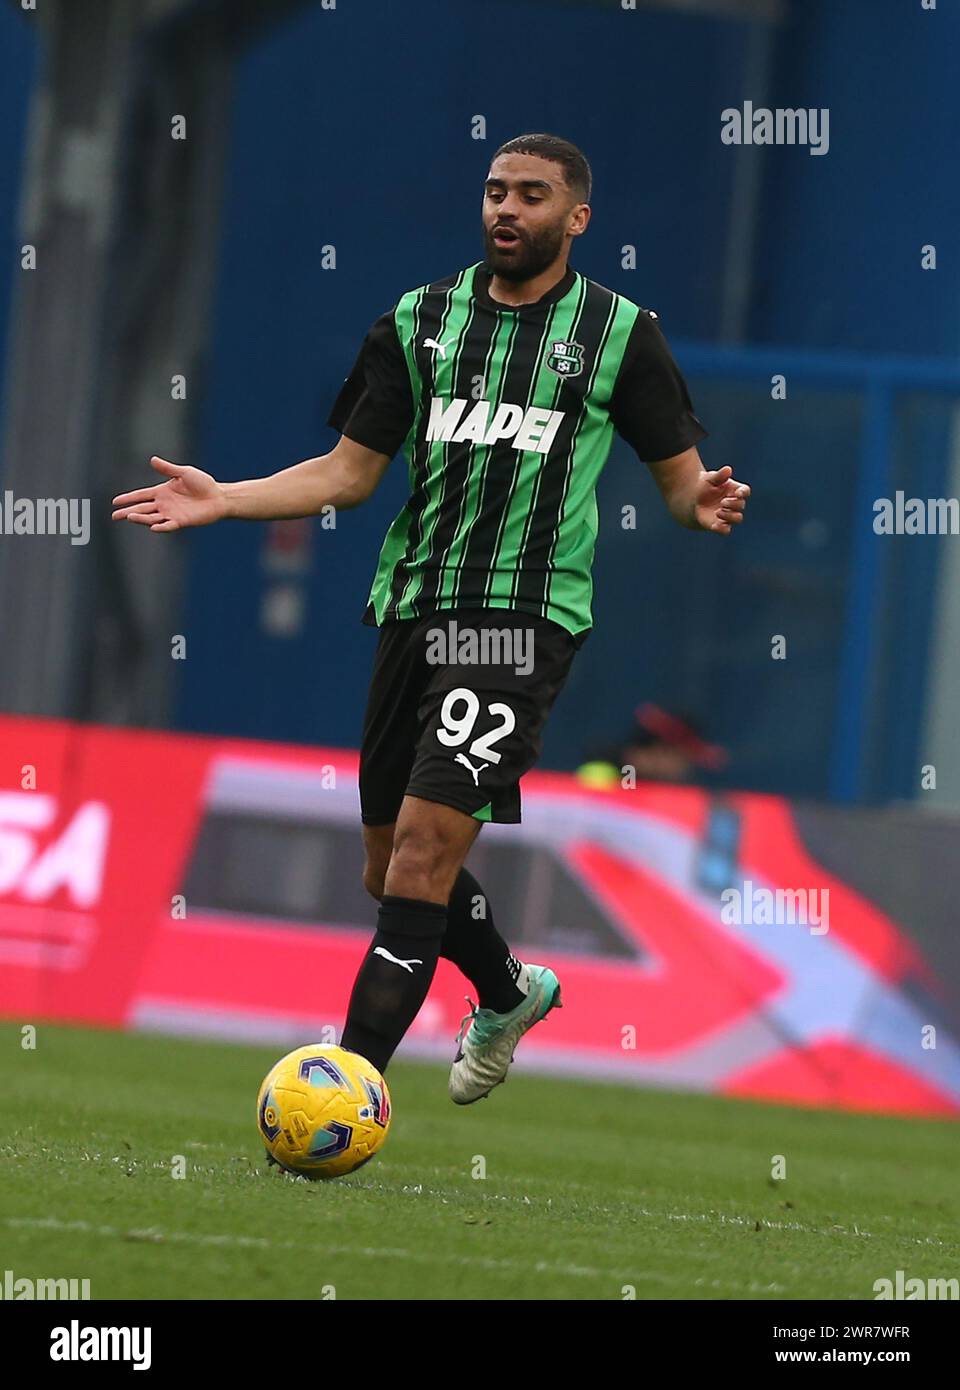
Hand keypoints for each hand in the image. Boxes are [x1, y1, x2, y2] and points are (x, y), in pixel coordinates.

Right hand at [112, 456, 227, 531]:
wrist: (219, 496)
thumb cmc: (203, 483)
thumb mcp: (184, 472)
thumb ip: (168, 469)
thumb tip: (152, 460)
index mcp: (162, 491)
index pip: (141, 495)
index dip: (128, 498)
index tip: (115, 502)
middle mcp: (164, 504)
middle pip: (141, 509)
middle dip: (127, 512)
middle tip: (114, 516)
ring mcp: (171, 514)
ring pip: (151, 518)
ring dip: (140, 518)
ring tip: (129, 517)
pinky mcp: (181, 521)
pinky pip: (168, 525)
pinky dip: (160, 526)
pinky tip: (152, 526)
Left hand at [693, 465, 749, 533]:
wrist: (693, 499)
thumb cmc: (705, 485)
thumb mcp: (710, 478)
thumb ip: (719, 475)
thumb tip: (728, 469)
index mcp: (735, 490)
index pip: (745, 491)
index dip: (743, 492)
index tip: (737, 493)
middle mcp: (734, 503)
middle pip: (741, 505)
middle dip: (733, 504)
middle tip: (722, 502)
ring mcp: (728, 515)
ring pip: (737, 518)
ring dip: (730, 516)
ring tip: (718, 511)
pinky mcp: (720, 524)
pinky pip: (726, 530)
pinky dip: (722, 529)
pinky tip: (715, 525)